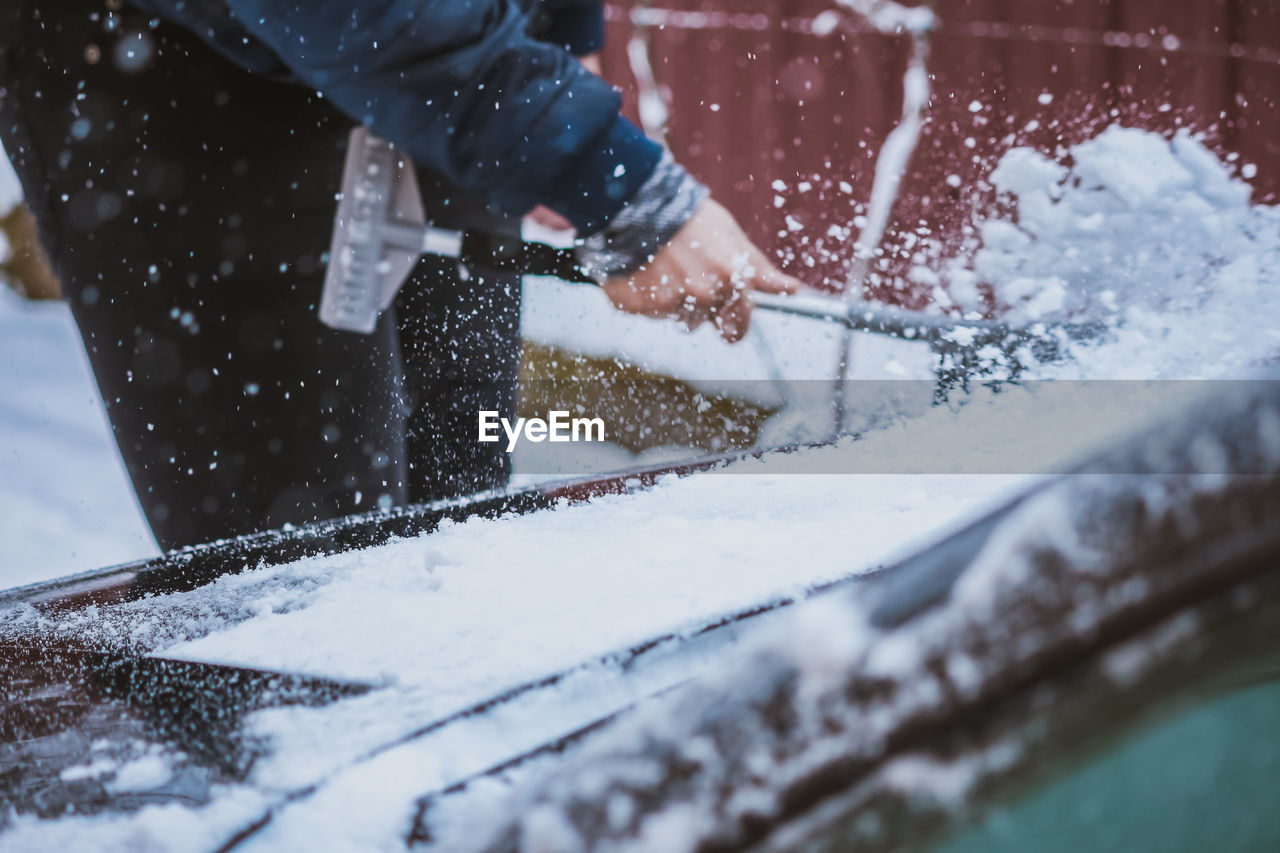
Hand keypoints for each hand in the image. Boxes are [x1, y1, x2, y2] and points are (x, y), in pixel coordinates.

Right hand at [601, 199, 801, 342]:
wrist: (639, 203)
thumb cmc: (691, 218)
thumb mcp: (732, 238)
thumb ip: (760, 270)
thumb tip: (793, 290)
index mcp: (729, 281)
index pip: (738, 328)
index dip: (734, 320)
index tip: (727, 312)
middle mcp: (700, 296)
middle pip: (703, 323)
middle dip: (700, 308)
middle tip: (689, 276)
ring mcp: (666, 303)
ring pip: (674, 317)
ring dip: (672, 299)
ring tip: (665, 266)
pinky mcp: (635, 306)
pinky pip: (646, 311)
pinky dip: (645, 295)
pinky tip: (645, 270)